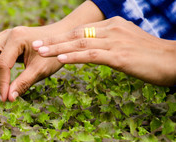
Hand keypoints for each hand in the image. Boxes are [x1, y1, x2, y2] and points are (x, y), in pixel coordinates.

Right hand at [0, 26, 62, 101]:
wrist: (62, 39)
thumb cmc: (54, 53)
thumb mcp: (41, 70)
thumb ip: (23, 84)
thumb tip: (8, 98)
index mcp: (16, 38)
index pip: (1, 65)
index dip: (1, 84)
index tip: (4, 99)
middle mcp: (5, 35)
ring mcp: (3, 37)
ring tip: (4, 78)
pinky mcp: (2, 43)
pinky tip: (6, 73)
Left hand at [32, 16, 175, 85]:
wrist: (175, 61)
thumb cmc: (152, 57)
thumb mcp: (128, 46)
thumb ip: (111, 46)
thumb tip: (96, 52)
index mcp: (113, 25)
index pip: (82, 30)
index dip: (62, 36)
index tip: (46, 41)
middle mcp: (112, 29)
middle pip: (77, 34)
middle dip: (54, 40)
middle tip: (36, 44)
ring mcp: (115, 41)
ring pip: (80, 43)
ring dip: (58, 47)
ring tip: (40, 51)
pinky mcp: (119, 56)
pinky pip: (92, 55)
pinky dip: (74, 56)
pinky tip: (61, 59)